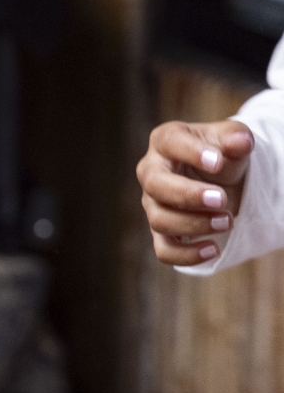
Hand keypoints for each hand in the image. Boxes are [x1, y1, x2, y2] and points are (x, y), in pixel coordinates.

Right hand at [137, 118, 254, 265]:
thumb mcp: (231, 140)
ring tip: (228, 221)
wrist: (221, 179)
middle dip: (188, 195)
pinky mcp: (163, 231)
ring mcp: (154, 203)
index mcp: (165, 141)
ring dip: (195, 224)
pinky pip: (164, 250)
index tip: (217, 161)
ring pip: (160, 219)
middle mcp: (151, 171)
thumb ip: (235, 138)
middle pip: (155, 185)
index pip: (169, 142)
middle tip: (222, 199)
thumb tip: (240, 142)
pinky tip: (213, 248)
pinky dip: (187, 254)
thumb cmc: (221, 154)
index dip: (190, 152)